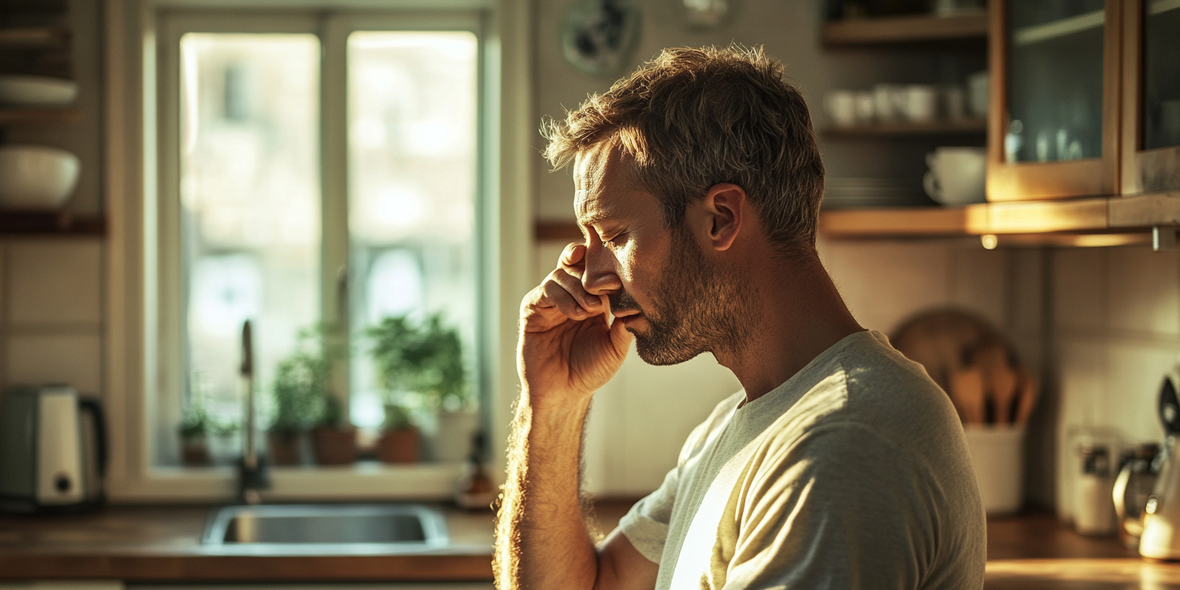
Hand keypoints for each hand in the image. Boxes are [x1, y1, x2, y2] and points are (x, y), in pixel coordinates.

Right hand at [518, 243, 631, 403]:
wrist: (562, 392)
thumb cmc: (590, 371)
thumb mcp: (615, 348)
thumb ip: (626, 326)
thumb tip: (640, 307)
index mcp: (593, 299)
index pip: (596, 271)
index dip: (603, 263)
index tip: (616, 270)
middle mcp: (571, 295)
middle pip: (576, 263)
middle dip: (589, 271)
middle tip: (602, 291)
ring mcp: (551, 301)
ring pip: (561, 275)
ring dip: (577, 289)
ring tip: (589, 310)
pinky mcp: (533, 309)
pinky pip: (545, 291)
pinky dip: (562, 298)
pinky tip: (575, 314)